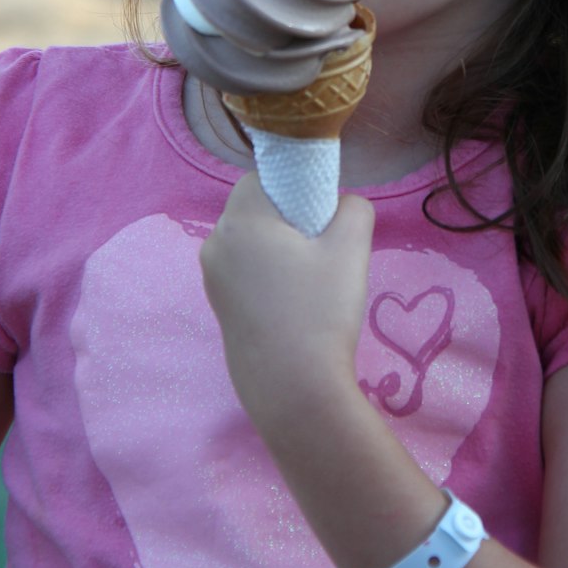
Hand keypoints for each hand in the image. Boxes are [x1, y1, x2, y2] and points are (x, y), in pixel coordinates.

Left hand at [200, 173, 374, 434]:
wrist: (294, 390)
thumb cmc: (321, 312)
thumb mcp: (352, 248)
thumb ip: (354, 208)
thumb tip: (343, 206)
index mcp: (240, 220)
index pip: (262, 177)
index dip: (294, 186)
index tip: (322, 215)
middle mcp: (215, 243)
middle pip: (254, 207)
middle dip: (288, 217)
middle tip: (322, 249)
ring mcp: (212, 278)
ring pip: (250, 240)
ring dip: (278, 246)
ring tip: (311, 280)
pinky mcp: (219, 306)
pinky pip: (244, 269)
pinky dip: (268, 273)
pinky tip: (295, 303)